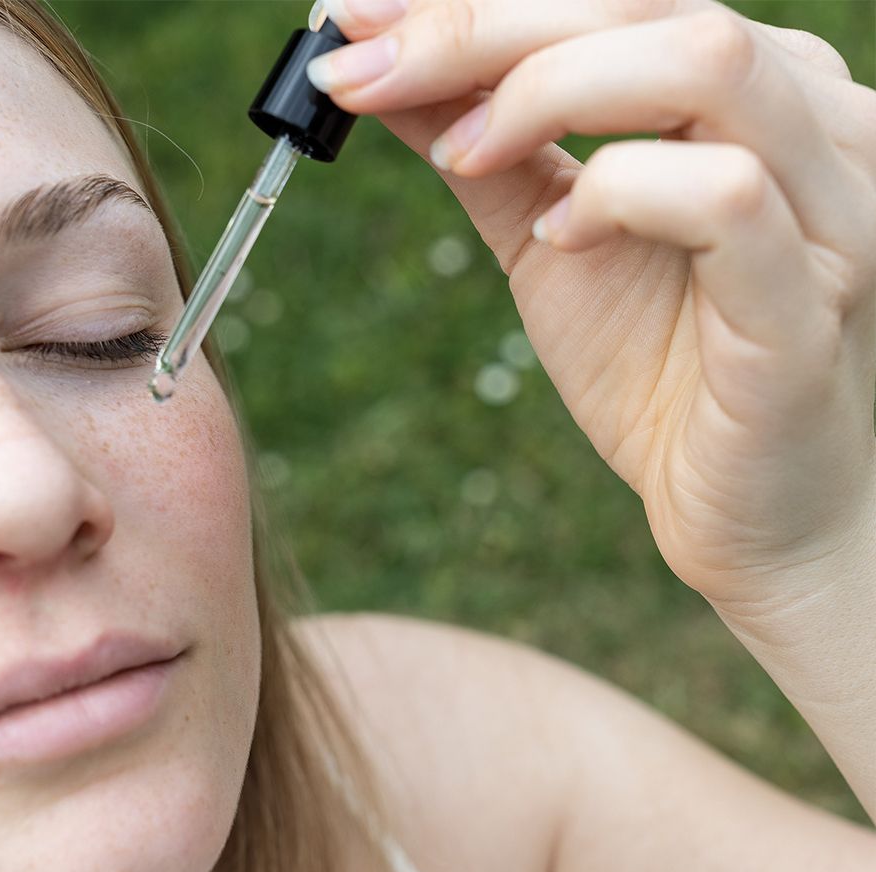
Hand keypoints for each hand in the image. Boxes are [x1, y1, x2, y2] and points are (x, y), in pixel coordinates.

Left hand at [309, 0, 875, 610]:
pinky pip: (727, 197)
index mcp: (747, 99)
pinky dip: (620, 196)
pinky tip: (559, 242)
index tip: (351, 23)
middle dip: (482, 26)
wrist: (746, 512)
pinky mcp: (810, 302)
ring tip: (460, 156)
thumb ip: (489, 156)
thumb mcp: (551, 245)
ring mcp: (828, 208)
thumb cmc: (664, 376)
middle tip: (363, 70)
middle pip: (649, 5)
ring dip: (548, 90)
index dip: (471, 2)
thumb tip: (385, 76)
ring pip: (704, 65)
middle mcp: (809, 125)